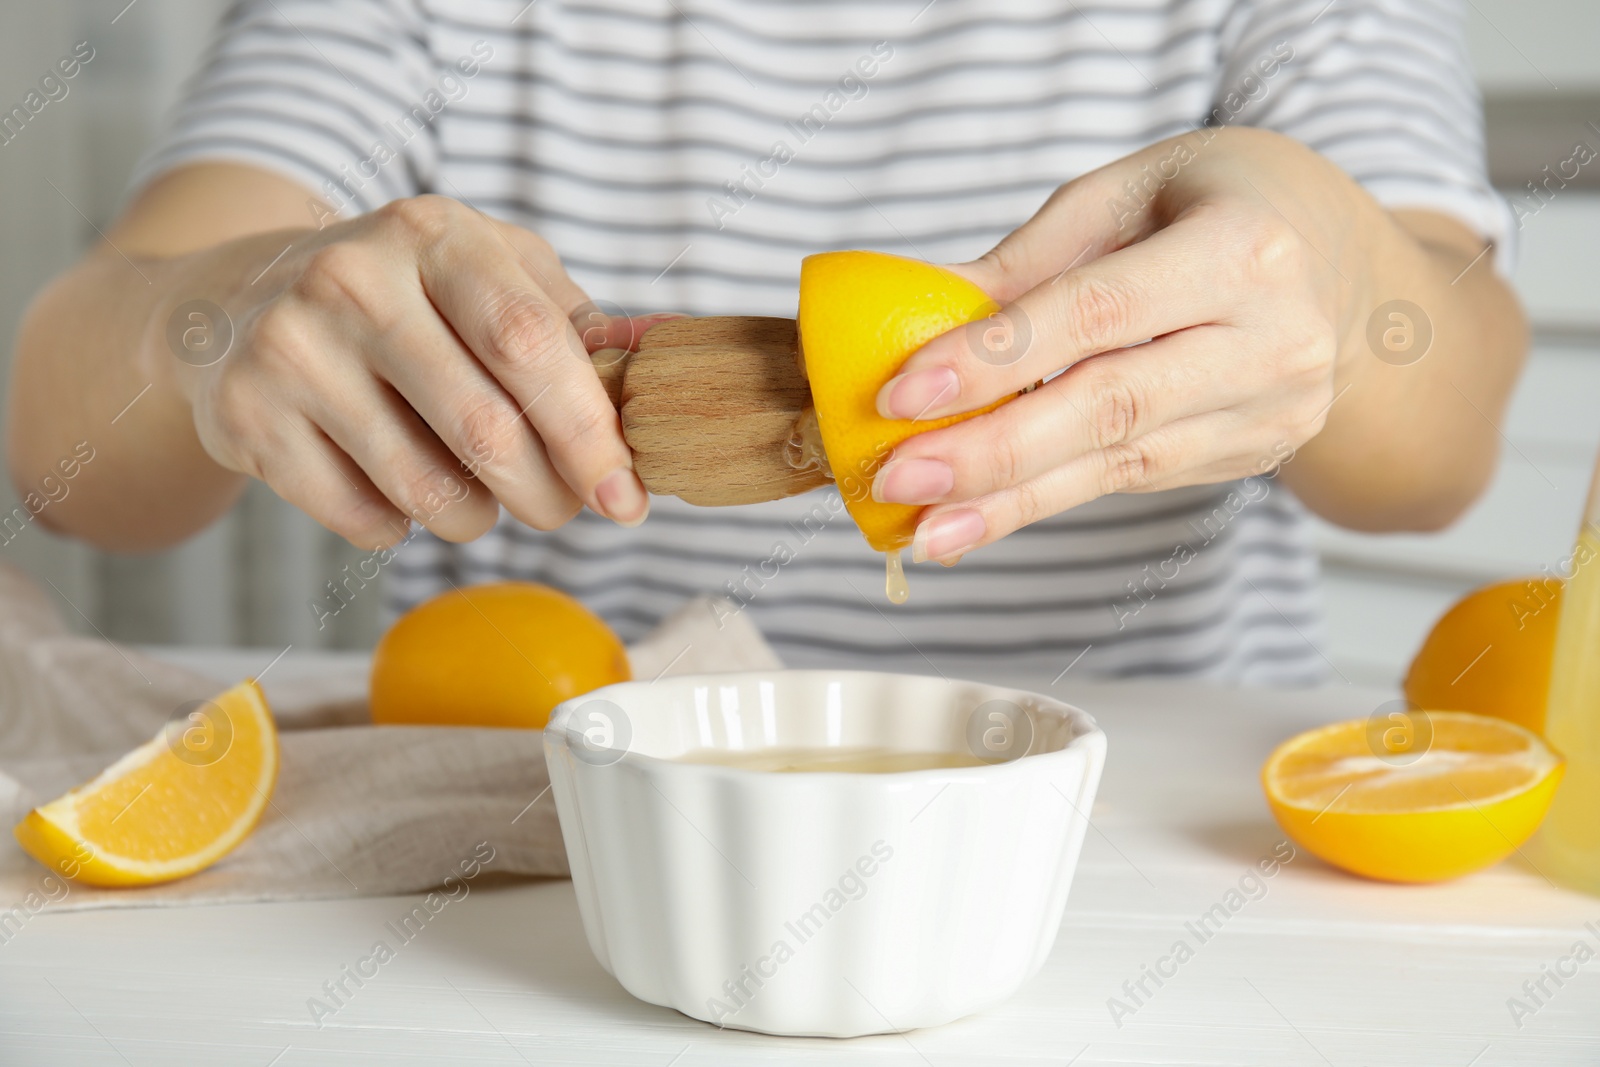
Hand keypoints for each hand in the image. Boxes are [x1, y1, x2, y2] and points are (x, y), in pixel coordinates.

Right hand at [168, 195, 668, 547]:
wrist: (235, 306)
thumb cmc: (402, 296)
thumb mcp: (487, 271)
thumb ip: (572, 319)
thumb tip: (662, 355)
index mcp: (434, 237)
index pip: (530, 344)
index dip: (589, 432)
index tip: (628, 495)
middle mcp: (354, 281)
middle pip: (487, 432)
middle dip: (548, 496)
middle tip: (562, 507)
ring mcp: (292, 350)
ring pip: (429, 491)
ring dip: (479, 517)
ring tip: (478, 492)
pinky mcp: (249, 418)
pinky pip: (366, 520)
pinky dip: (402, 525)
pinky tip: (394, 483)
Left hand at [870, 128, 1367, 562]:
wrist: (1344, 268)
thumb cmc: (1219, 205)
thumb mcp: (1128, 192)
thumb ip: (1029, 259)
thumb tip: (915, 309)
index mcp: (1243, 249)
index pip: (1097, 312)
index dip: (995, 358)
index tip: (902, 391)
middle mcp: (1273, 340)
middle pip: (1112, 407)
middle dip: (994, 452)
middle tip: (898, 478)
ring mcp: (1272, 410)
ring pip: (1119, 466)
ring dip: (1010, 502)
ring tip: (923, 528)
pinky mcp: (1251, 454)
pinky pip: (1131, 482)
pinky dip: (1046, 501)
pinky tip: (976, 521)